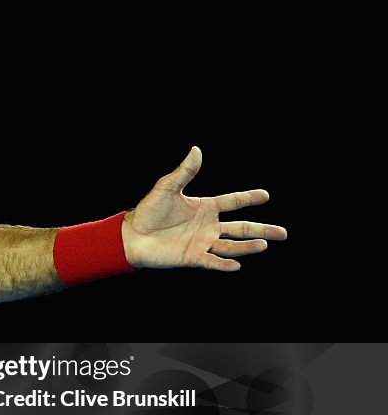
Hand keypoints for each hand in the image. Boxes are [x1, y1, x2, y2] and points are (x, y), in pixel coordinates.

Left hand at [122, 146, 287, 270]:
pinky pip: (212, 261)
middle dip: (262, 230)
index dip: (248, 198)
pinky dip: (224, 264)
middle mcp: (208, 226)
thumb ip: (184, 172)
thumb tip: (197, 150)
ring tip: (264, 245)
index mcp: (205, 207)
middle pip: (241, 228)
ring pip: (231, 245)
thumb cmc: (148, 211)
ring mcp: (202, 242)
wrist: (131, 236)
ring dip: (247, 246)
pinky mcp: (192, 257)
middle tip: (283, 233)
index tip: (266, 195)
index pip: (232, 201)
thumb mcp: (167, 188)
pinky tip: (237, 265)